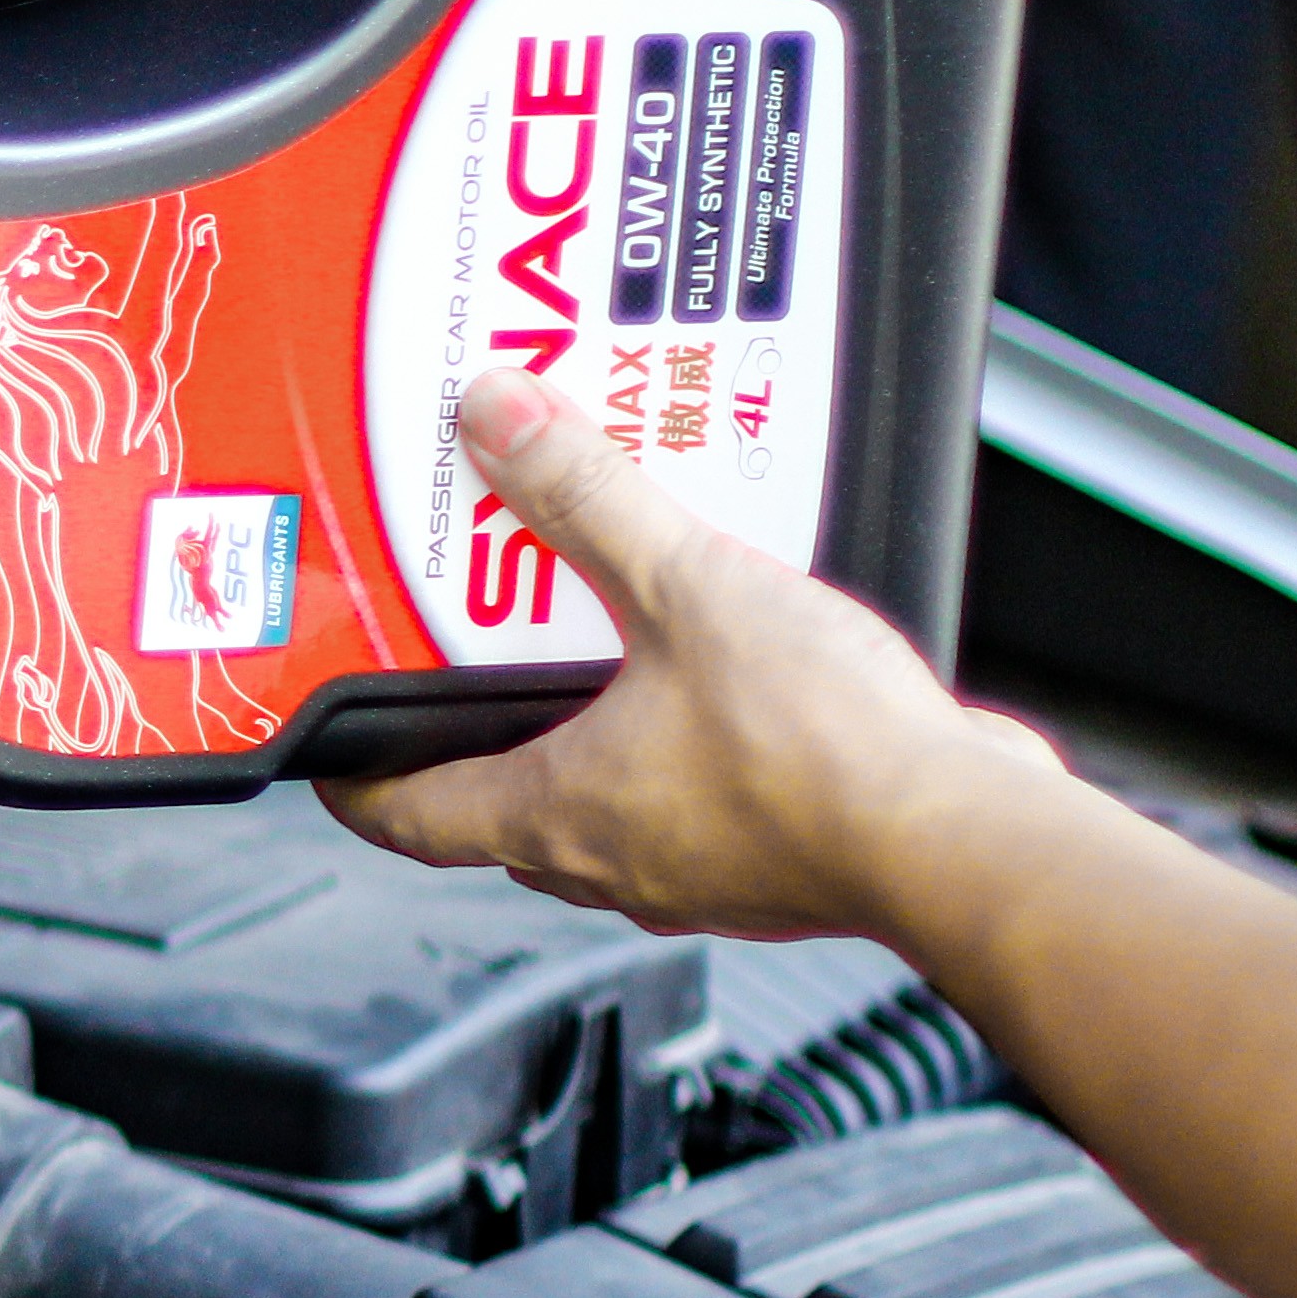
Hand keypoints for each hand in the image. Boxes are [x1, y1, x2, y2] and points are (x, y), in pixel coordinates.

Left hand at [318, 367, 1072, 940]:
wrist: (966, 842)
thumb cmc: (826, 758)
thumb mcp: (686, 588)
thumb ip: (588, 499)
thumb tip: (501, 422)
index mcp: (553, 816)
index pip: (404, 817)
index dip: (353, 779)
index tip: (330, 748)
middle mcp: (611, 864)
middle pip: (499, 807)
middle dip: (478, 731)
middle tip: (473, 657)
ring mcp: (697, 876)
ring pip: (605, 807)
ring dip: (593, 734)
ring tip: (611, 642)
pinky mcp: (778, 868)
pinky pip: (703, 804)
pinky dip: (692, 746)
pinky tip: (734, 678)